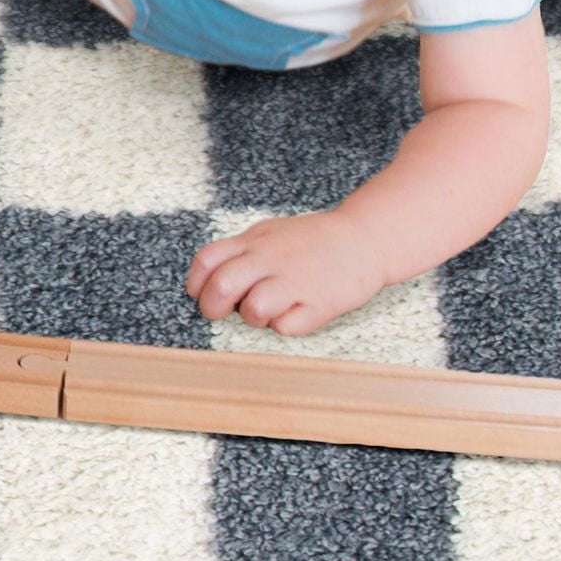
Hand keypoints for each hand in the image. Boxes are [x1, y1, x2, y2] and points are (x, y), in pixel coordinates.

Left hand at [185, 209, 388, 336]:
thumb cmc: (311, 241)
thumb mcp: (269, 233)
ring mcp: (296, 281)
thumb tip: (208, 279)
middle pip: (222, 286)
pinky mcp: (321, 304)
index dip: (196, 282)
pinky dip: (283, 326)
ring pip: (252, 310)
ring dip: (251, 318)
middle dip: (212, 307)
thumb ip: (240, 252)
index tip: (198, 294)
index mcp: (255, 241)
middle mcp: (271, 259)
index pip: (207, 259)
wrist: (364, 239)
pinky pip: (286, 327)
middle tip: (221, 313)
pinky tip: (293, 314)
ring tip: (265, 311)